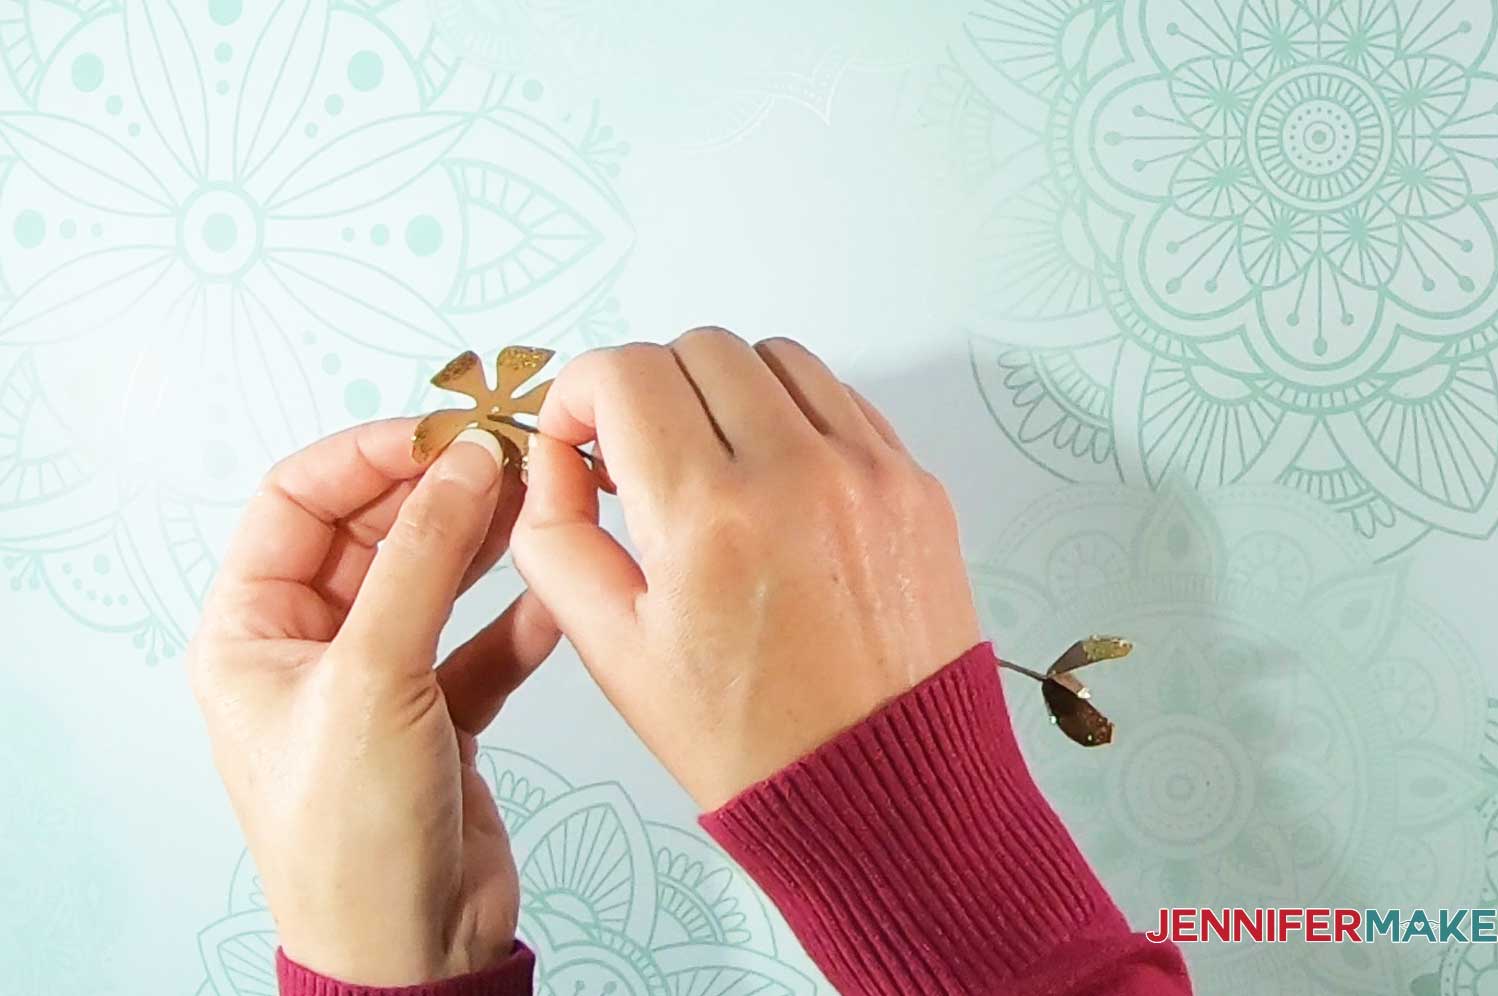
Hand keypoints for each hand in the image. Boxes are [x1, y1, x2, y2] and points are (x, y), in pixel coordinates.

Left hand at [189, 421, 557, 984]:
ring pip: (432, 581)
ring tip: (541, 502)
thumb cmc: (351, 838)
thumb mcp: (374, 677)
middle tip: (510, 455)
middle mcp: (309, 647)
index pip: (299, 500)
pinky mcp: (436, 715)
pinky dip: (516, 619)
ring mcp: (375, 680)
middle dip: (439, 490)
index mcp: (252, 631)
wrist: (410, 953)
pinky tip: (554, 596)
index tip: (447, 430)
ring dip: (483, 542)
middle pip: (373, 532)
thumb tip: (464, 458)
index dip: (371, 455)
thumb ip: (423, 559)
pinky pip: (477, 643)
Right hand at [511, 328, 979, 808]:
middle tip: (636, 460)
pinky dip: (792, 416)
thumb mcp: (615, 653)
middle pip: (696, 349)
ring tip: (709, 466)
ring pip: (773, 358)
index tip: (577, 438)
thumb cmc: (747, 739)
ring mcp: (868, 470)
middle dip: (646, 390)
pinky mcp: (914, 483)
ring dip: (722, 392)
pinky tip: (773, 481)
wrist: (884, 790)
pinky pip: (840, 399)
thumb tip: (553, 457)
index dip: (578, 393)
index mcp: (709, 516)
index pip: (624, 373)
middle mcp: (796, 471)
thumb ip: (555, 538)